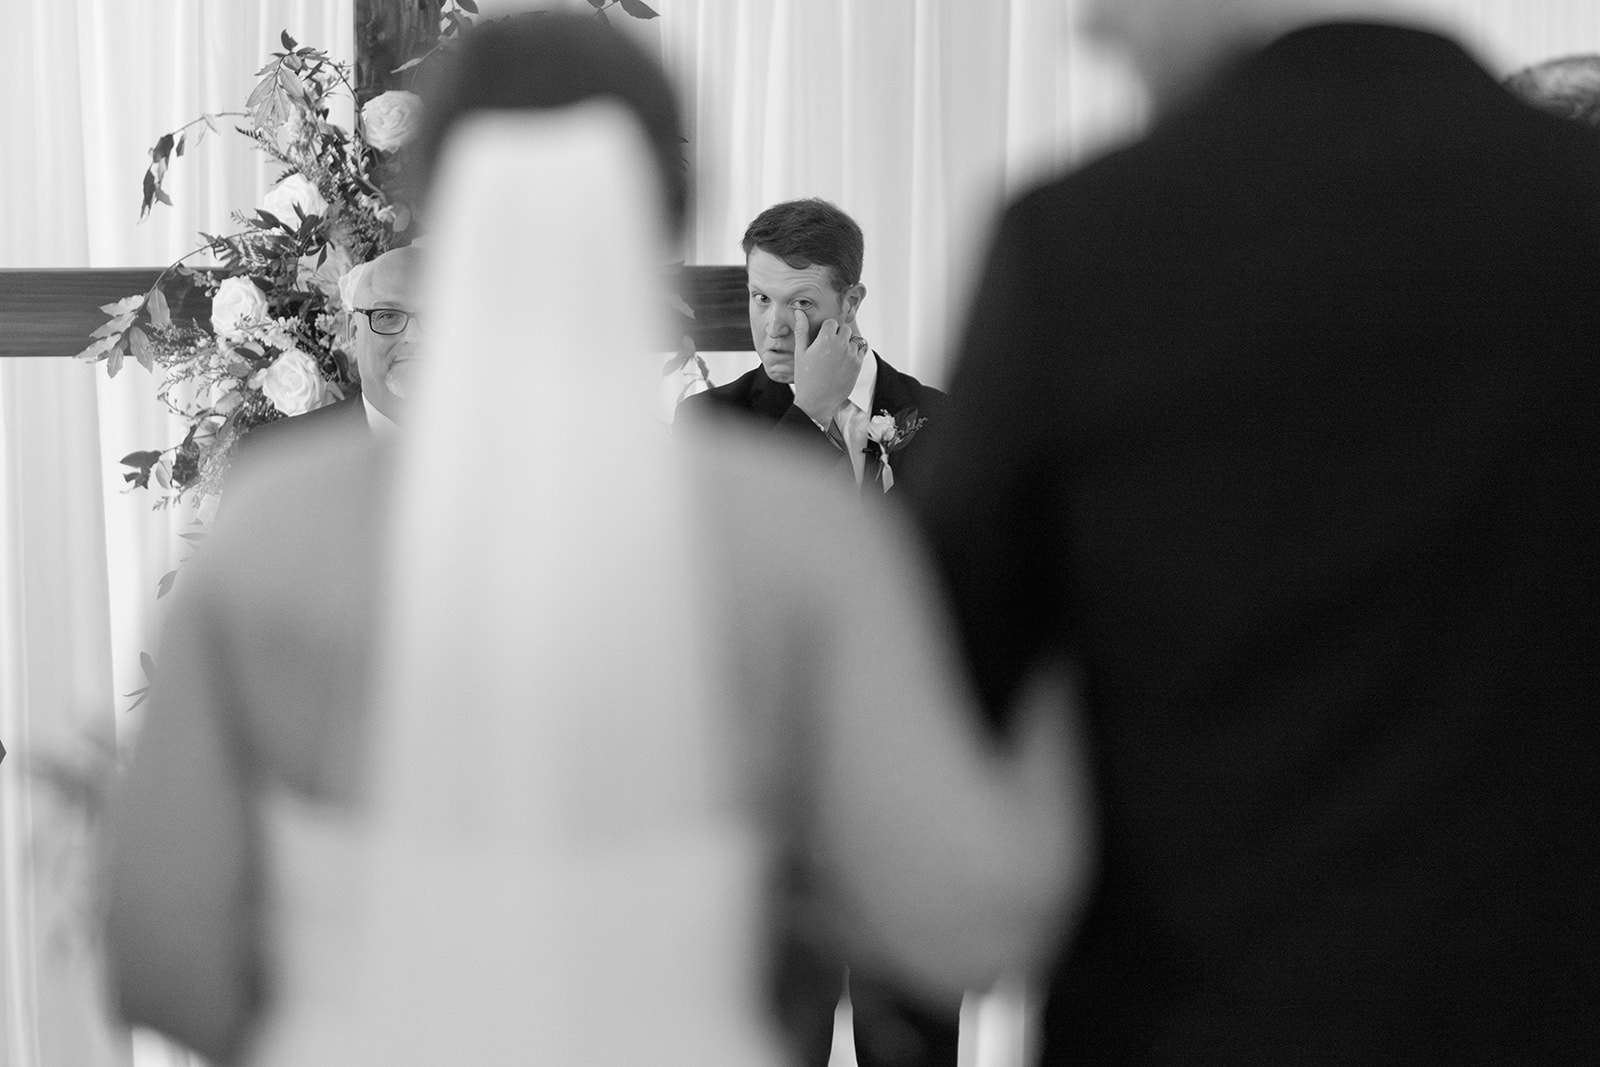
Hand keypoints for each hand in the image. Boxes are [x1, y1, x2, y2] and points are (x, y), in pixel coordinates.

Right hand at [792, 311, 865, 427]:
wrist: (817, 401)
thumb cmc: (806, 377)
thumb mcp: (800, 353)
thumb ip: (802, 330)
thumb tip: (799, 311)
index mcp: (826, 338)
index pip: (832, 322)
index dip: (827, 329)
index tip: (822, 338)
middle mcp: (841, 344)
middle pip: (845, 328)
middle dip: (839, 334)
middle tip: (830, 347)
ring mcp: (852, 355)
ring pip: (855, 339)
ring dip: (848, 343)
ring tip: (837, 355)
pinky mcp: (858, 365)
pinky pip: (862, 350)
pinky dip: (855, 352)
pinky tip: (845, 361)